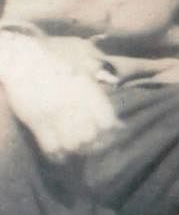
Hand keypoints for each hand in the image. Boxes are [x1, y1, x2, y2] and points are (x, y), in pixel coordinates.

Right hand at [0, 34, 120, 160]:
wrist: (24, 60)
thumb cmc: (56, 68)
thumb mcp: (83, 76)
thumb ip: (99, 99)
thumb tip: (119, 126)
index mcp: (88, 91)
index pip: (107, 122)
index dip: (109, 133)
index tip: (106, 136)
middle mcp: (74, 103)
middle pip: (90, 136)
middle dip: (92, 144)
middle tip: (89, 145)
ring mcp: (55, 113)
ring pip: (72, 144)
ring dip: (75, 149)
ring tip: (74, 147)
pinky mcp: (36, 121)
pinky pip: (51, 147)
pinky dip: (57, 154)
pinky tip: (60, 153)